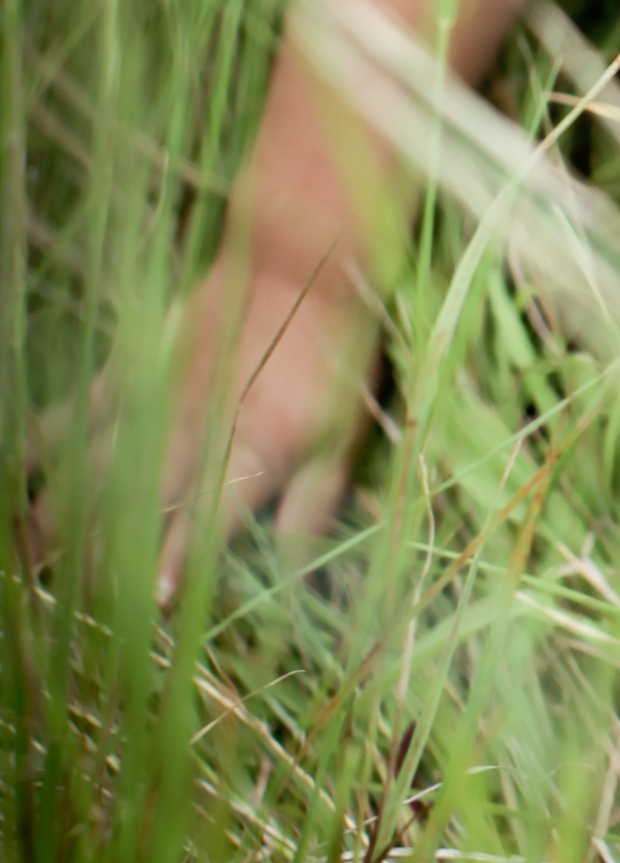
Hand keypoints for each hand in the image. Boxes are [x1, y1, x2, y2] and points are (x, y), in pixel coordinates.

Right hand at [36, 240, 380, 603]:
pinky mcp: (132, 368)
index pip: (207, 520)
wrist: (300, 261)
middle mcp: (194, 432)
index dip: (178, 561)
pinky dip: (40, 442)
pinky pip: (77, 410)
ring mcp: (154, 398)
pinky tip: (13, 474)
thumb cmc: (334, 354)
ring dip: (59, 512)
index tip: (150, 601)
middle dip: (102, 554)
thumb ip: (313, 509)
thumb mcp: (344, 437)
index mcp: (251, 453)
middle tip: (72, 600)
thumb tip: (299, 577)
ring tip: (29, 557)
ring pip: (94, 463)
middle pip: (135, 503)